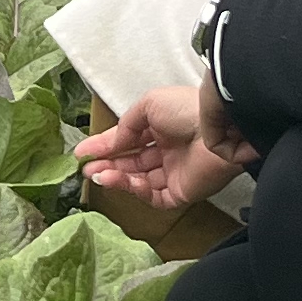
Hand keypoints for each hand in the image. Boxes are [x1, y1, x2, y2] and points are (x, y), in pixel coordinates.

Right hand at [74, 84, 256, 210]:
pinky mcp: (181, 193)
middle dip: (107, 164)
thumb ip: (127, 125)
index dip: (104, 145)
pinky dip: (134, 189)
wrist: (220, 129)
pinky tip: (118, 180)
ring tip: (96, 175)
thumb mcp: (149, 105)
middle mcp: (167, 150)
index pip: (128, 139)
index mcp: (161, 127)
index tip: (81, 152)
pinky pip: (153, 195)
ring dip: (116, 177)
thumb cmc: (186, 109)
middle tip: (86, 168)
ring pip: (139, 180)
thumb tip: (112, 142)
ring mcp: (174, 173)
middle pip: (131, 162)